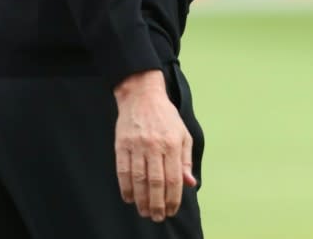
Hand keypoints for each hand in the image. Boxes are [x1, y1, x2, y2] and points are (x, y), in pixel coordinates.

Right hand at [114, 70, 195, 220]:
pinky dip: (126, 187)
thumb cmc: (165, 116)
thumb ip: (185, 160)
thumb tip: (190, 183)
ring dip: (141, 200)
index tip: (172, 210)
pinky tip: (129, 198)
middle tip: (158, 217)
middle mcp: (155, 145)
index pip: (174, 178)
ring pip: (139, 180)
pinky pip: (123, 171)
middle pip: (155, 182)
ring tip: (144, 212)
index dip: (173, 198)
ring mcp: (137, 145)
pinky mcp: (122, 145)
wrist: (142, 95)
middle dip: (157, 204)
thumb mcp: (183, 134)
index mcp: (173, 143)